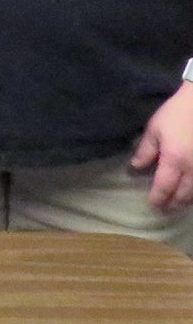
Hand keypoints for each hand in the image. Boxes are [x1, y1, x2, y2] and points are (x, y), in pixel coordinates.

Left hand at [131, 84, 192, 212]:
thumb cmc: (175, 115)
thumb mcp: (154, 130)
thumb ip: (145, 151)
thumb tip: (136, 167)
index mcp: (174, 160)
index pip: (164, 188)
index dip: (157, 199)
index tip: (152, 205)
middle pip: (183, 196)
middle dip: (173, 204)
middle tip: (164, 209)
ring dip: (186, 201)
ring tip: (177, 203)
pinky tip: (191, 192)